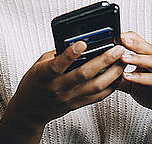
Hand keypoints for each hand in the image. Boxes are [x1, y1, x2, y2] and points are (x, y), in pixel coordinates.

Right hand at [7, 41, 124, 126]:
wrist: (29, 109)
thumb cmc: (34, 83)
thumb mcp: (38, 65)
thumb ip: (55, 55)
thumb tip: (74, 42)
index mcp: (44, 75)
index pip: (58, 64)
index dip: (70, 54)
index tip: (83, 43)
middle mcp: (57, 87)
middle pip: (84, 74)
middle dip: (103, 60)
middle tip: (117, 49)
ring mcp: (68, 97)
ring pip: (95, 86)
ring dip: (112, 73)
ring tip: (121, 62)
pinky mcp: (76, 104)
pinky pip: (97, 96)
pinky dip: (109, 86)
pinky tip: (116, 77)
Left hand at [118, 31, 151, 122]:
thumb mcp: (132, 82)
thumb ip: (118, 75)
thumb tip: (101, 69)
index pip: (140, 41)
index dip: (127, 38)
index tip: (113, 36)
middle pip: (147, 47)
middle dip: (133, 44)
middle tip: (120, 41)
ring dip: (137, 59)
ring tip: (122, 58)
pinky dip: (141, 78)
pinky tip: (129, 77)